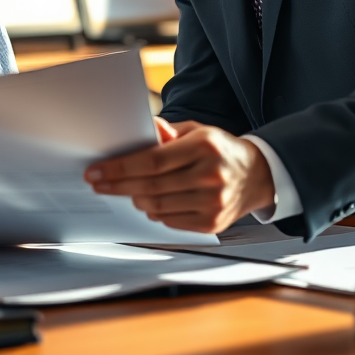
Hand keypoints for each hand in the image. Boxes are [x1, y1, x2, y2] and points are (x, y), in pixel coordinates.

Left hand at [84, 119, 275, 234]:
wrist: (257, 175)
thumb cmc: (219, 150)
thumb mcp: (196, 131)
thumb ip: (168, 133)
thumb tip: (142, 132)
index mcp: (204, 147)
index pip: (152, 161)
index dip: (120, 168)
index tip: (97, 171)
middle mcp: (210, 176)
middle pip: (150, 186)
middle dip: (118, 185)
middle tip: (98, 183)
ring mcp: (213, 203)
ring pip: (157, 207)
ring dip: (135, 198)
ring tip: (125, 189)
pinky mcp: (211, 224)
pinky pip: (170, 221)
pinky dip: (154, 212)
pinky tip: (149, 200)